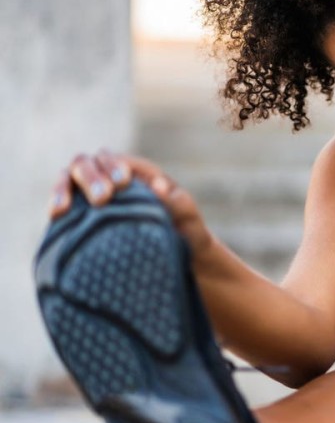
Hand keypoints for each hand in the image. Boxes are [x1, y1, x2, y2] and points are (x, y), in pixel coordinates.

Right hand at [49, 149, 214, 266]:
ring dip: (66, 187)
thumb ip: (180, 204)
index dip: (116, 167)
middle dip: (93, 176)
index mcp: (139, 174)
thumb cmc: (185, 235)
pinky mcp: (79, 212)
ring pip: (70, 176)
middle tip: (103, 199)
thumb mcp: (190, 221)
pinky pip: (62, 199)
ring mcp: (92, 193)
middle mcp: (111, 178)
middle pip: (91, 162)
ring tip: (65, 207)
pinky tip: (56, 214)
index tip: (122, 184)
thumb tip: (158, 186)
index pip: (120, 161)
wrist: (178, 261)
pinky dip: (57, 201)